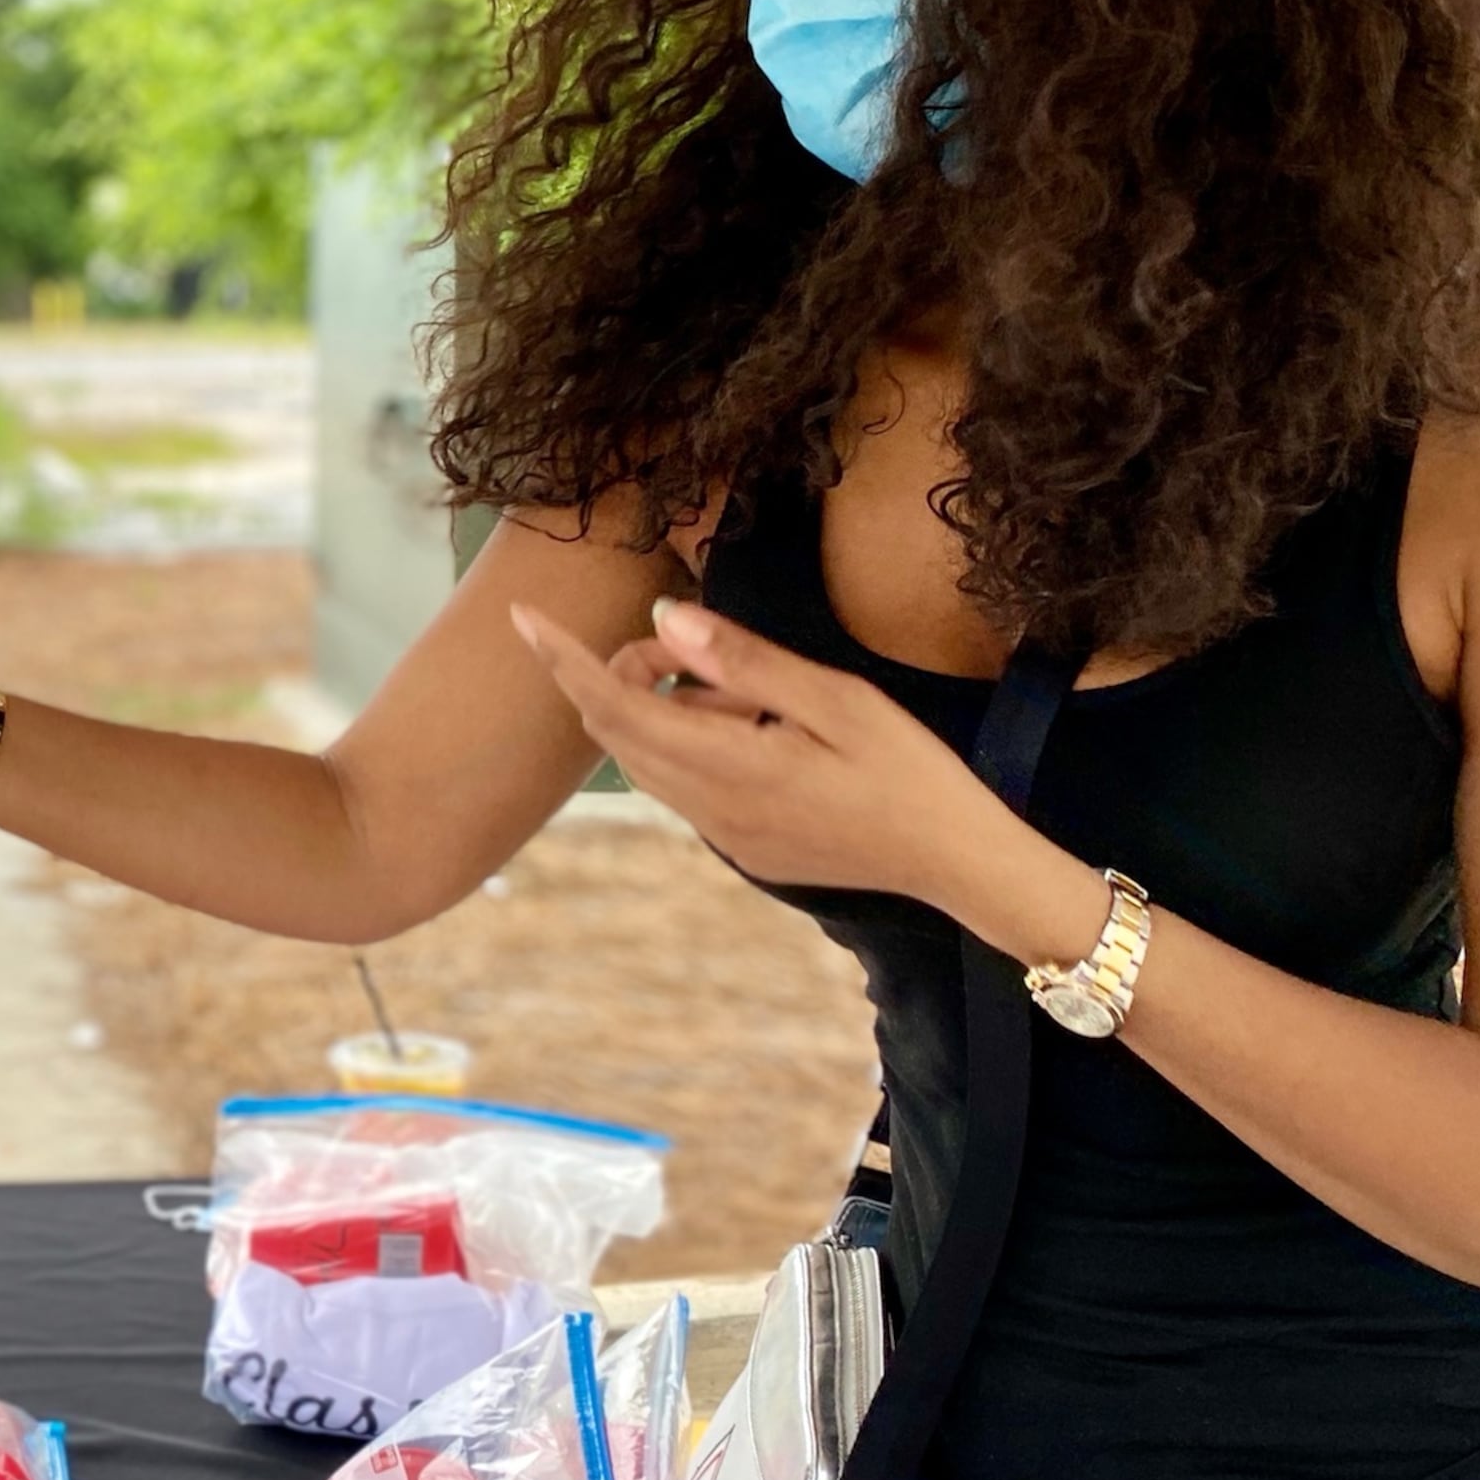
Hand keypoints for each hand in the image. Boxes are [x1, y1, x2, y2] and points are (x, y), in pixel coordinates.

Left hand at [507, 596, 1091, 948]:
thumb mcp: (837, 700)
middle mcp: (707, 809)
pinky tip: (761, 726)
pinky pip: (683, 784)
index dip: (563, 660)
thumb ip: (744, 661)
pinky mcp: (740, 847)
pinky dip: (694, 741)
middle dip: (623, 673)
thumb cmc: (910, 771)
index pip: (614, 706)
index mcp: (728, 768)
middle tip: (682, 641)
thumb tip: (665, 618)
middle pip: (618, 731)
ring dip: (666, 709)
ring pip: (648, 758)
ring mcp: (721, 836)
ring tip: (750, 691)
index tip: (523, 617)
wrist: (956, 863)